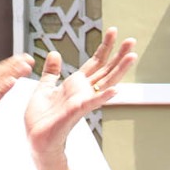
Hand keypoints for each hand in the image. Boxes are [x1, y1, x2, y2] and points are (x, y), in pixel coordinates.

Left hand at [23, 27, 137, 159]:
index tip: (114, 31)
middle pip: (106, 69)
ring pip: (105, 82)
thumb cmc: (42, 118)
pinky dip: (105, 97)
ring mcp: (83, 101)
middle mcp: (84, 91)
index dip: (105, 47)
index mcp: (76, 84)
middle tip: (131, 39)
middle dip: (118, 54)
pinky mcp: (77, 111)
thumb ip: (52, 72)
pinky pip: (93, 102)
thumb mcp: (44, 88)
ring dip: (120, 69)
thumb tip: (55, 54)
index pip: (95, 62)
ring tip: (132, 56)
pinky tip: (116, 90)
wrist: (37, 138)